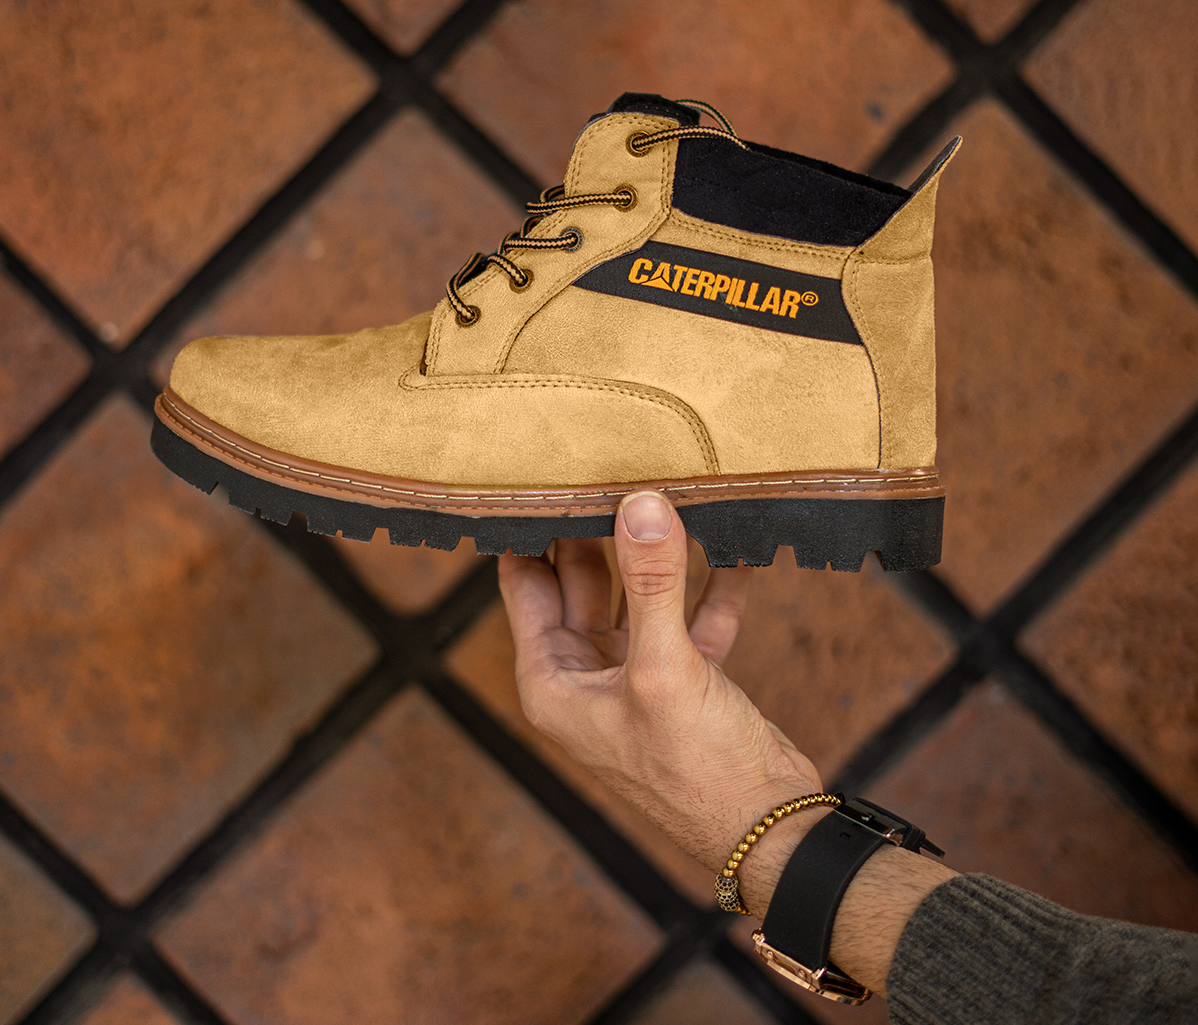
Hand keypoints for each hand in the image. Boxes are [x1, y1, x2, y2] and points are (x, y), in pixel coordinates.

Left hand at [498, 489, 826, 912]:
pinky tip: (735, 547)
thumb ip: (653, 584)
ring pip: (636, 595)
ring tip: (674, 493)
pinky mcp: (684, 679)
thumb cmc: (696, 770)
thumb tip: (639, 506)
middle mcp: (586, 676)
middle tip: (616, 466)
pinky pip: (689, 616)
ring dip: (657, 555)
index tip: (546, 473)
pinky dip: (708, 586)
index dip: (532, 530)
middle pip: (582, 581)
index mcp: (553, 680)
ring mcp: (635, 676)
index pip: (526, 584)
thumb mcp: (666, 670)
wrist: (769, 830)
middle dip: (600, 530)